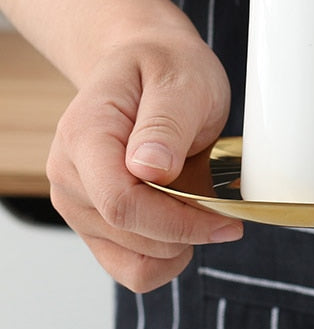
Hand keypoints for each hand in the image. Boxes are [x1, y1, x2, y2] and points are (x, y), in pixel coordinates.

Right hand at [47, 23, 242, 291]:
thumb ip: (166, 123)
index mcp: (85, 135)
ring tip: (207, 207)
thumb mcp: (180, 80)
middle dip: (186, 231)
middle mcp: (70, 174)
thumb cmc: (166, 67)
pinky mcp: (95, 221)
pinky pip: (128, 265)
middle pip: (128, 233)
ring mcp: (79, 202)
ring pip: (130, 260)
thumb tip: (150, 169)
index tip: (226, 219)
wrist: (148, 63)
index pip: (120, 202)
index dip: (176, 221)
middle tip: (227, 207)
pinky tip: (189, 225)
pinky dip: (165, 256)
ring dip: (178, 245)